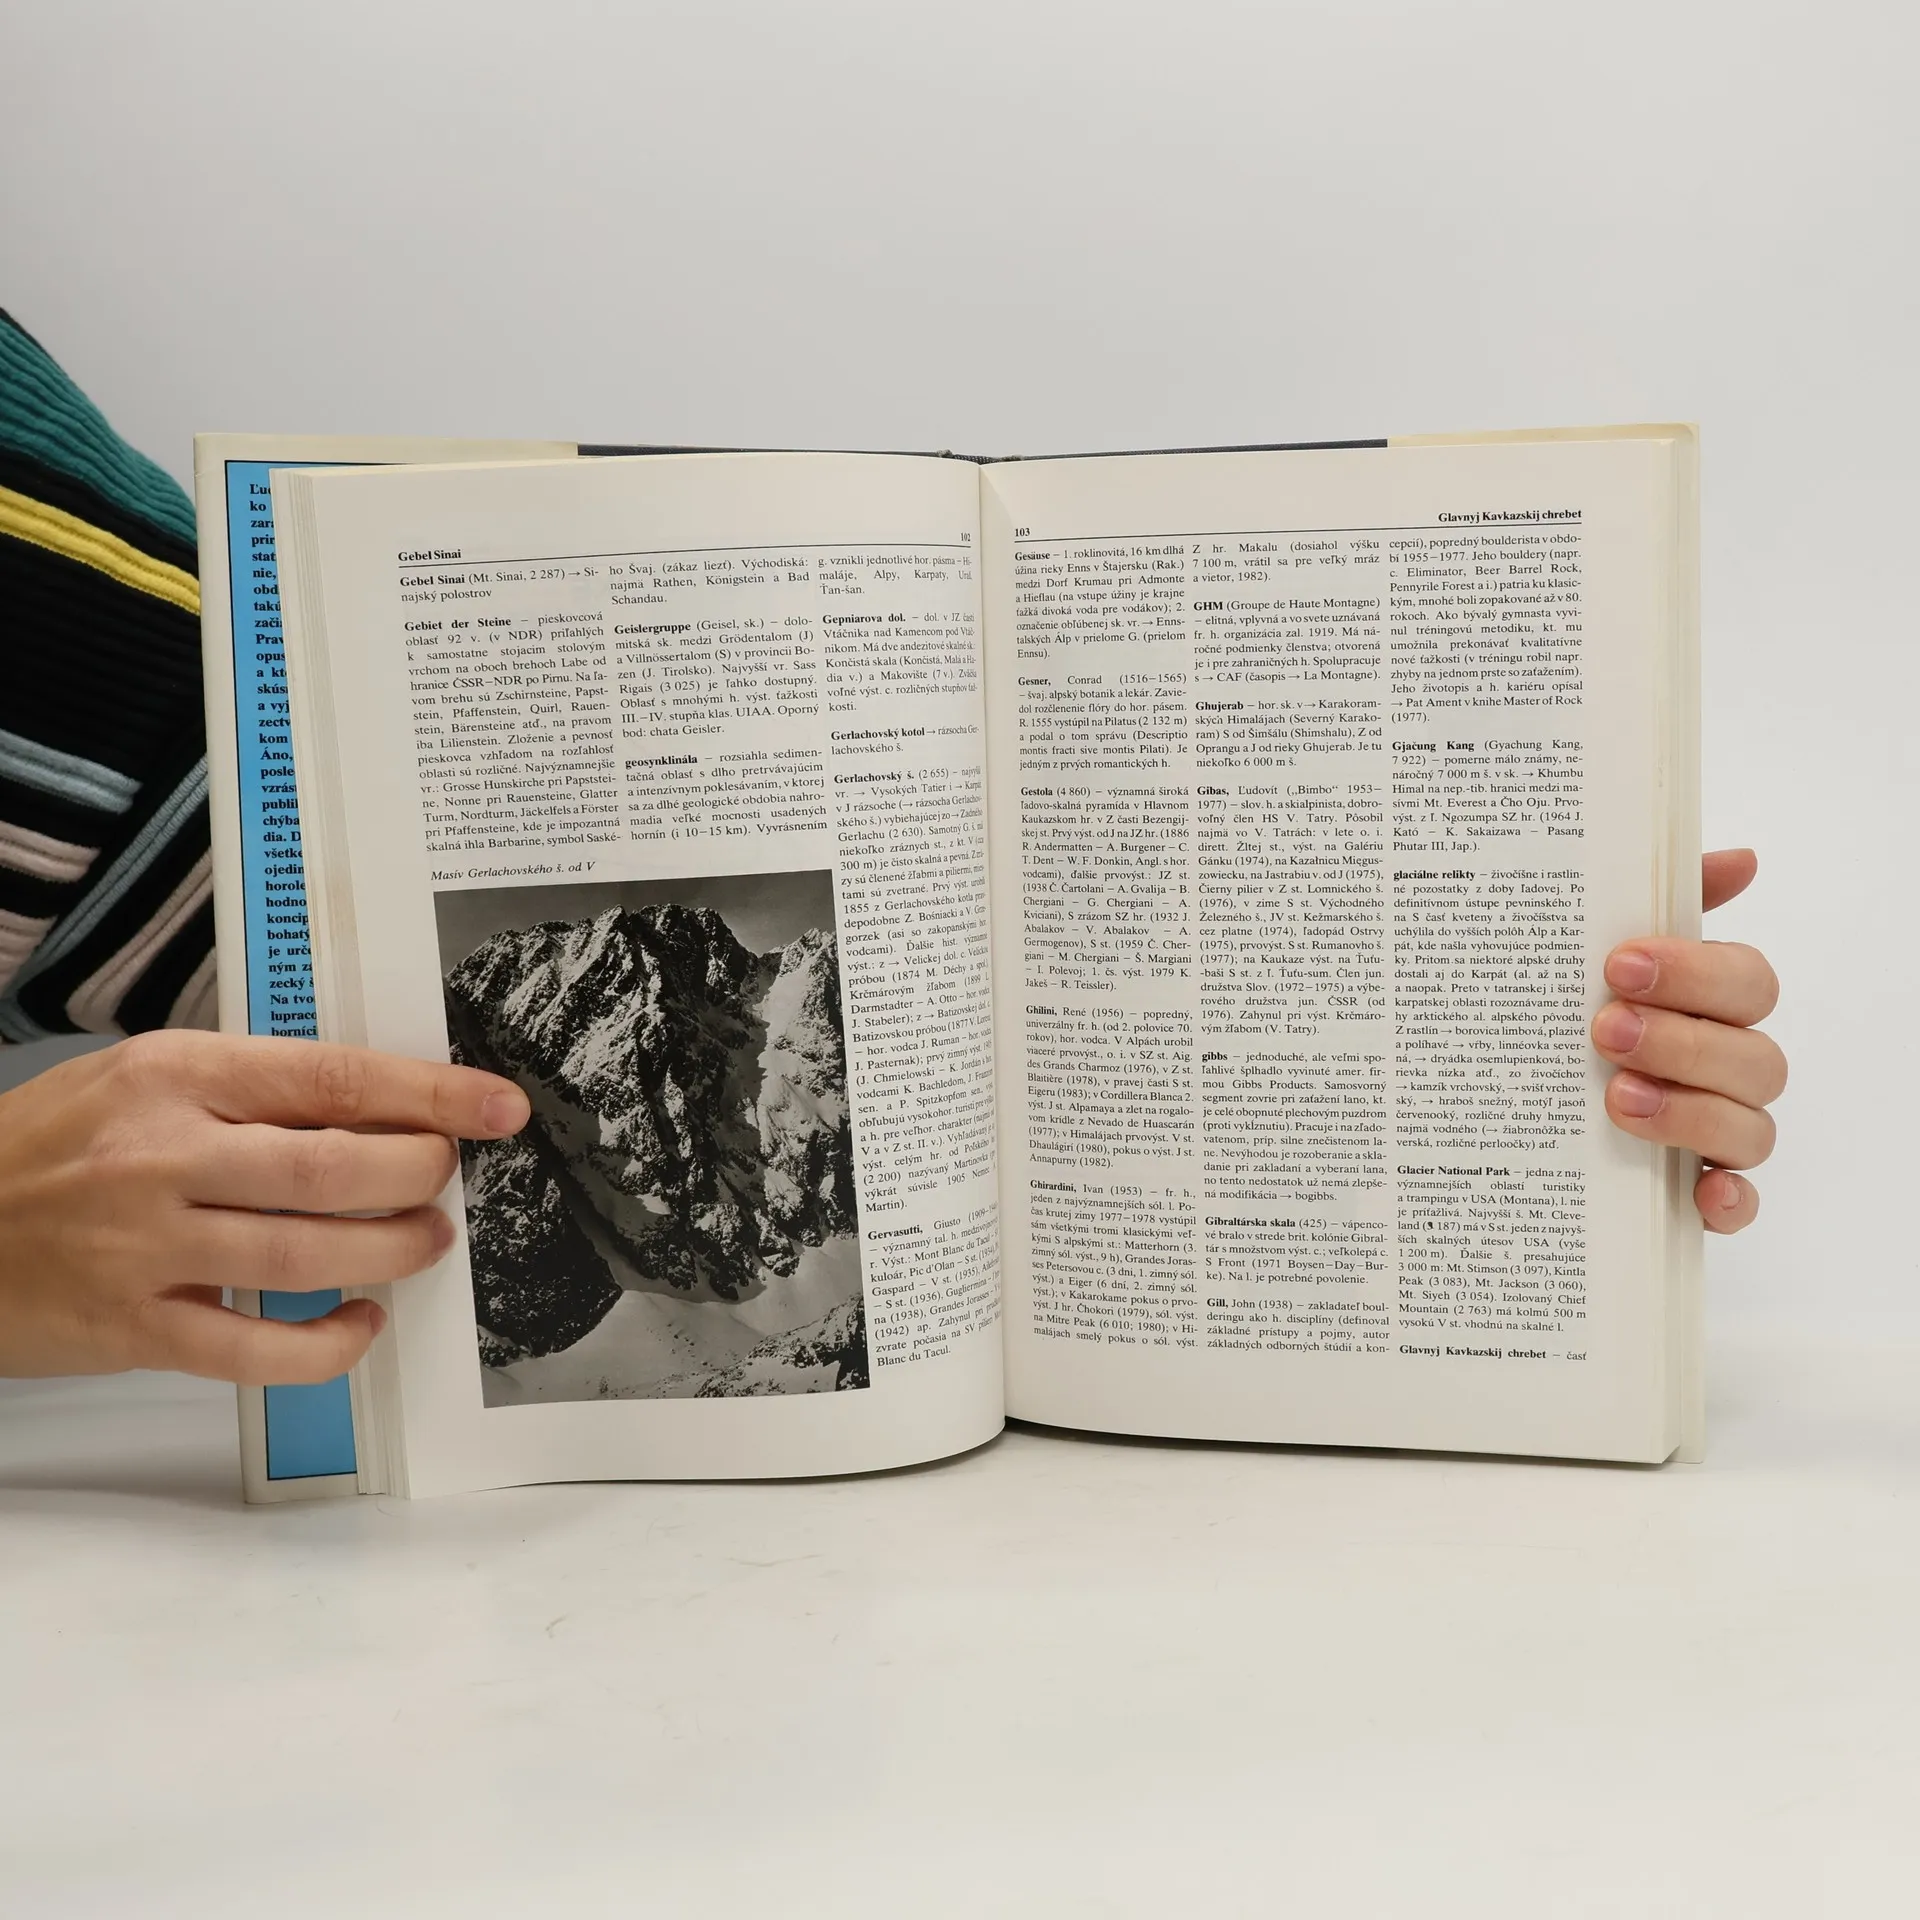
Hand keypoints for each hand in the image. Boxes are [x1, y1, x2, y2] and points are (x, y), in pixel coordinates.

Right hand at [0, 1031, 527, 1383]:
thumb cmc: (49, 1147)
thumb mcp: (140, 1078)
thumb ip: (249, 1089)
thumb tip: (380, 1107)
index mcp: (174, 1074)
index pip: (332, 1078)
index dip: (430, 1095)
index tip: (498, 1106)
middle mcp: (161, 1156)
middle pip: (335, 1169)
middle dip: (420, 1176)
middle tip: (445, 1179)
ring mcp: (145, 1248)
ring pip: (309, 1255)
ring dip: (392, 1251)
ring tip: (424, 1240)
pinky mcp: (133, 1329)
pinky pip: (257, 1351)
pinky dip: (327, 1344)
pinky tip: (357, 1322)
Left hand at [1592, 849, 1783, 1232]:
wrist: (1504, 1107)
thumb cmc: (1571, 1015)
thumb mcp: (1590, 957)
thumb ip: (1656, 903)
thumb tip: (1740, 859)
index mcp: (1711, 1005)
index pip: (1748, 980)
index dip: (1696, 971)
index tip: (1620, 962)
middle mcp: (1727, 1068)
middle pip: (1754, 1055)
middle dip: (1683, 1040)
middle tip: (1604, 1030)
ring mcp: (1719, 1134)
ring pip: (1752, 1128)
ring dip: (1692, 1111)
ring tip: (1616, 1098)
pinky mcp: (1698, 1195)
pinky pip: (1741, 1205)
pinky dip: (1730, 1201)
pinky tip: (1701, 1193)